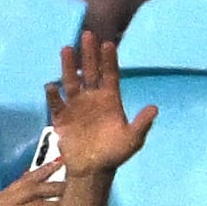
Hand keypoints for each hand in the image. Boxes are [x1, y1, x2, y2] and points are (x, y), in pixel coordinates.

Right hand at [45, 32, 156, 178]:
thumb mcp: (132, 140)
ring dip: (69, 66)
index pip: (110, 75)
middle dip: (89, 54)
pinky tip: (51, 86)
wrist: (92, 171)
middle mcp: (92, 98)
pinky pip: (56, 103)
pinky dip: (53, 95)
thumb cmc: (114, 155)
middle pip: (90, 71)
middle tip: (88, 34)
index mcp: (110, 100)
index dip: (109, 60)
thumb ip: (142, 124)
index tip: (108, 43)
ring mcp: (76, 106)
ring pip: (72, 81)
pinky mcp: (62, 118)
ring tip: (67, 49)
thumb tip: (154, 108)